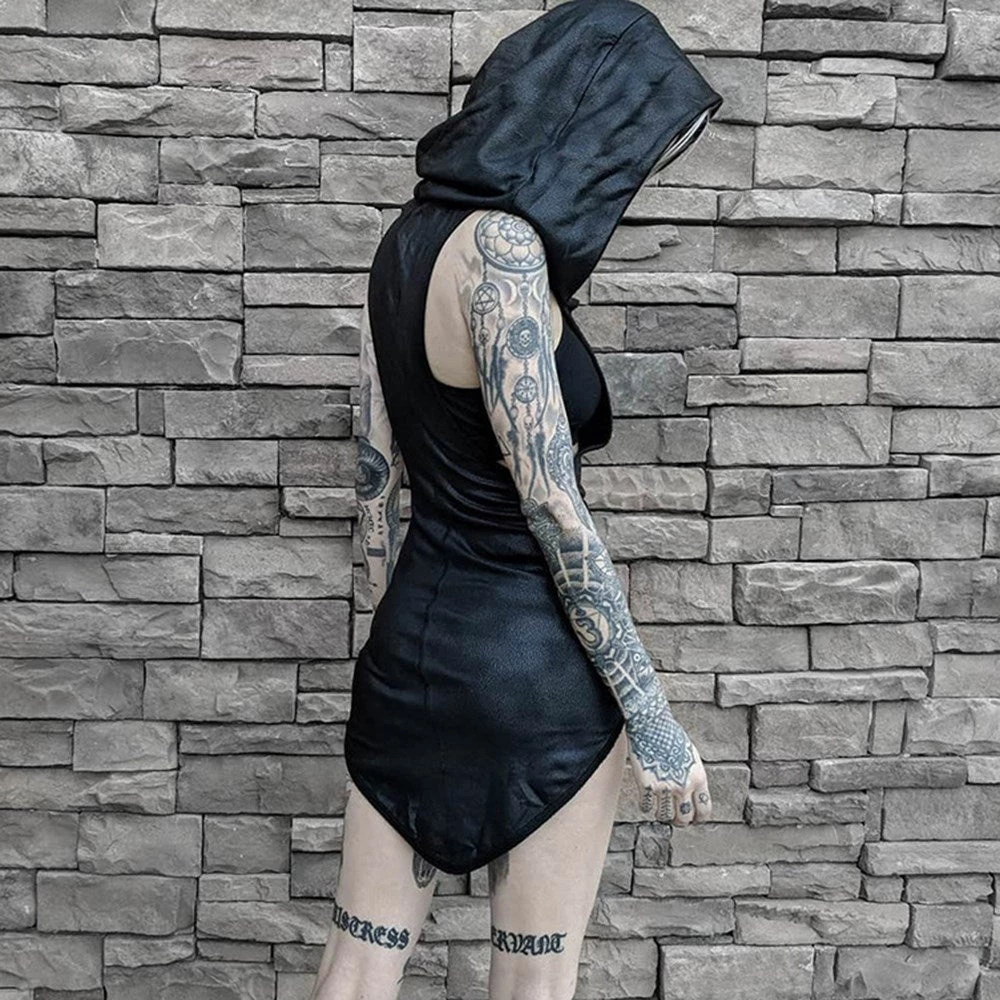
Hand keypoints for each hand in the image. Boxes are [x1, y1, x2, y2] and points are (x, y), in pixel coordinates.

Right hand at [625, 692, 711, 825]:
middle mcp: (683, 786)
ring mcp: (665, 787)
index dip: (698, 818)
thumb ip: (694, 777)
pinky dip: (646, 807)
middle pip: (684, 818)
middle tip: (676, 818)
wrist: (651, 725)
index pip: (704, 811)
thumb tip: (693, 794)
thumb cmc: (671, 736)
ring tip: (660, 810)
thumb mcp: (692, 757)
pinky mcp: (647, 785)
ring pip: (665, 817)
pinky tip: (646, 801)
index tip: (694, 819)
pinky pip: (646, 807)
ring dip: (663, 816)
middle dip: (680, 821)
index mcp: (698, 778)